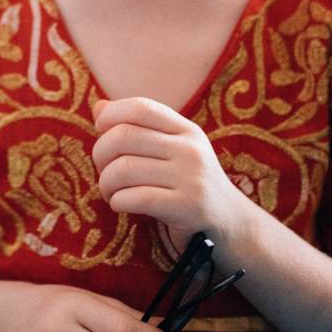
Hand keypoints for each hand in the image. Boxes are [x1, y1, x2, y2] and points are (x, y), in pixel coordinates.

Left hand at [91, 97, 254, 253]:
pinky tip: (120, 205)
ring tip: (110, 192)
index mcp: (186, 130)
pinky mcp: (187, 207)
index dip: (111, 116)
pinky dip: (117, 202)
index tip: (100, 131)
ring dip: (105, 183)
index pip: (141, 107)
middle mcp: (191, 149)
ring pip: (124, 169)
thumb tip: (99, 108)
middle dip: (100, 155)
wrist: (232, 224)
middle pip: (124, 136)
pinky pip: (135, 198)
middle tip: (102, 171)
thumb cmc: (189, 185)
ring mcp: (191, 177)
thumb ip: (139, 129)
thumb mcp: (172, 151)